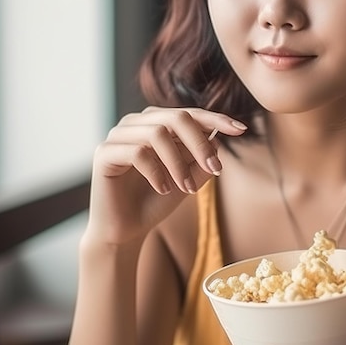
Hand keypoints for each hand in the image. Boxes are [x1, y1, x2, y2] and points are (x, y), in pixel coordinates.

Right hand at [85, 106, 246, 245]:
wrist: (126, 230)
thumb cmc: (157, 200)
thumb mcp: (190, 178)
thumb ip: (204, 158)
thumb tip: (218, 138)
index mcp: (157, 122)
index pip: (190, 113)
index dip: (217, 119)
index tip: (241, 130)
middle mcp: (137, 122)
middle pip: (177, 117)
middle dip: (201, 143)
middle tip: (216, 169)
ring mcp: (118, 135)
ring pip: (157, 134)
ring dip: (179, 164)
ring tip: (188, 189)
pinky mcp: (104, 153)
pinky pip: (137, 152)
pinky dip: (157, 172)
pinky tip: (164, 189)